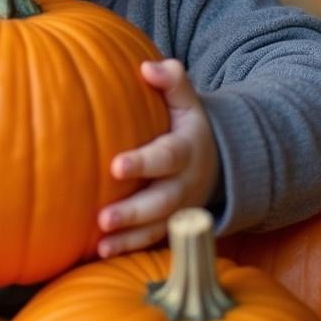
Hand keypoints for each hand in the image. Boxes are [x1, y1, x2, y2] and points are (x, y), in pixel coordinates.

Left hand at [97, 58, 218, 257]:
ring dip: (130, 237)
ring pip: (158, 228)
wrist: (217, 160)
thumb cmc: (187, 123)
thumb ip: (172, 79)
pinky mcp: (172, 224)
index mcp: (188, 149)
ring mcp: (180, 209)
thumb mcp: (188, 98)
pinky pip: (153, 240)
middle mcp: (186, 183)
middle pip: (162, 201)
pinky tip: (102, 252)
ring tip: (102, 243)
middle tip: (104, 218)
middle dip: (134, 211)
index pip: (167, 157)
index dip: (144, 162)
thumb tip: (148, 68)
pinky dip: (130, 248)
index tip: (116, 165)